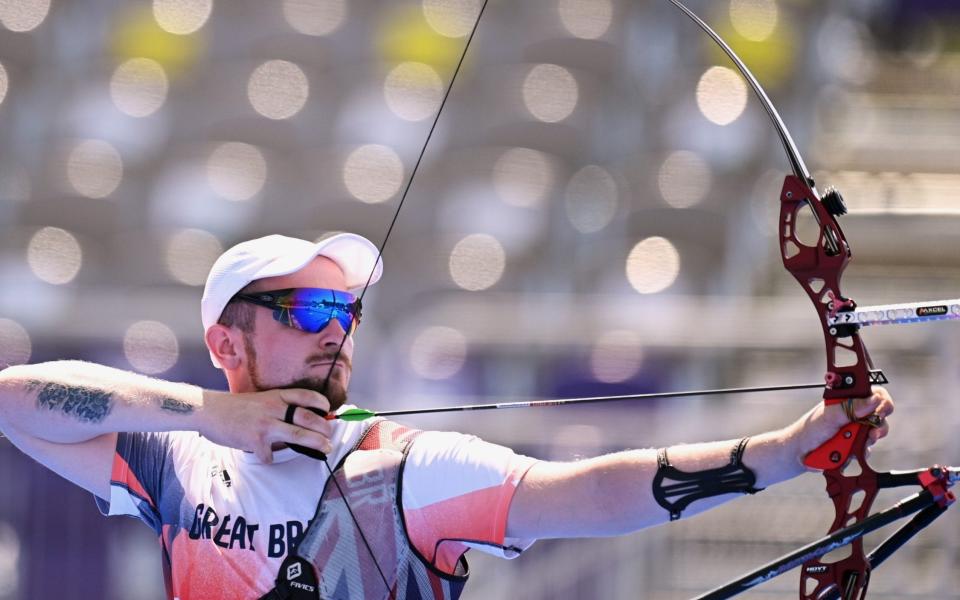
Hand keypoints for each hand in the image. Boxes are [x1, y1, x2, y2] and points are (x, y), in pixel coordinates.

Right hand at [198, 388, 331, 462]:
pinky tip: (265, 456)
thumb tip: (299, 420)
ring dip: (316, 443)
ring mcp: (265, 425)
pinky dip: (269, 458)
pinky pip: (270, 455)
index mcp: (276, 396)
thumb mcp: (261, 400)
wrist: (209, 411)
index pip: (307, 396)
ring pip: (299, 435)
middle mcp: (274, 408)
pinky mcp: (254, 441)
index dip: (322, 403)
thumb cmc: (236, 407)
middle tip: (330, 437)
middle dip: (324, 429)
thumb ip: (278, 408)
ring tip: (325, 448)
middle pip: (308, 418)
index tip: (328, 411)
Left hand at [789, 386, 894, 463]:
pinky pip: (868, 448)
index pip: (874, 392)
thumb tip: (874, 399)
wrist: (801, 453)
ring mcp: (858, 429)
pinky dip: (860, 451)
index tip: (880, 409)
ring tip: (852, 442)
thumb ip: (851, 408)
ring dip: (868, 438)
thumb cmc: (810, 429)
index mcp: (848, 399)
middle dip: (878, 423)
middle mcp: (856, 412)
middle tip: (871, 431)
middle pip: (881, 413)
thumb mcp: (829, 416)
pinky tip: (847, 451)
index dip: (881, 399)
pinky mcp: (858, 445)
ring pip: (877, 431)